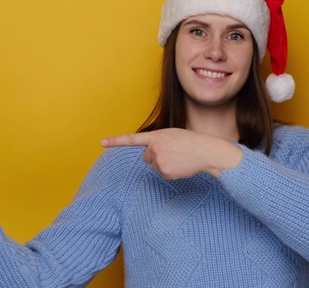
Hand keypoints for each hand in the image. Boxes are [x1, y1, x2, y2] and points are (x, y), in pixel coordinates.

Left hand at [101, 128, 242, 179]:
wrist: (206, 151)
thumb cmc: (190, 142)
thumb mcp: (172, 135)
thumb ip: (158, 141)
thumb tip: (149, 157)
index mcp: (156, 136)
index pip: (132, 139)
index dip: (116, 141)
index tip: (102, 142)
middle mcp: (154, 148)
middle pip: (147, 157)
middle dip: (157, 157)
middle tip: (174, 152)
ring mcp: (159, 160)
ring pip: (155, 167)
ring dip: (165, 164)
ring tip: (179, 158)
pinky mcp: (164, 172)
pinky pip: (162, 174)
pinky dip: (171, 172)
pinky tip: (181, 166)